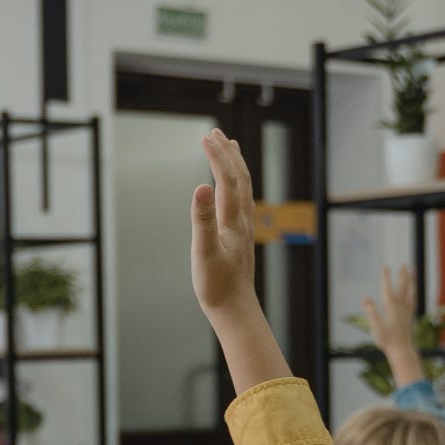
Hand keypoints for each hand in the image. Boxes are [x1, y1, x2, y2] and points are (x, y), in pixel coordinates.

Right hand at [190, 130, 256, 318]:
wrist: (235, 310)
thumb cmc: (217, 286)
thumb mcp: (204, 253)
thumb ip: (202, 219)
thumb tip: (200, 187)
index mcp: (233, 220)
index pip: (226, 179)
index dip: (216, 156)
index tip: (205, 137)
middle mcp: (242, 220)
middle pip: (240, 178)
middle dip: (228, 153)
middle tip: (216, 133)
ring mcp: (244, 228)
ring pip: (244, 188)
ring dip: (235, 165)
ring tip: (229, 148)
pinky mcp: (241, 237)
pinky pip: (241, 201)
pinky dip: (236, 184)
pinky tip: (230, 188)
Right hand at [362, 266, 424, 387]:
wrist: (402, 350)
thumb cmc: (387, 340)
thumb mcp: (376, 327)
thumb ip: (371, 312)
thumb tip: (365, 298)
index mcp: (391, 308)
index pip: (387, 289)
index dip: (386, 277)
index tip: (385, 266)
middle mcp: (401, 307)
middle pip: (402, 287)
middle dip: (402, 275)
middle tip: (403, 264)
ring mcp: (406, 311)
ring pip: (410, 291)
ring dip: (411, 280)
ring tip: (412, 271)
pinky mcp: (410, 315)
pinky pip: (413, 299)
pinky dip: (413, 292)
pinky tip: (412, 290)